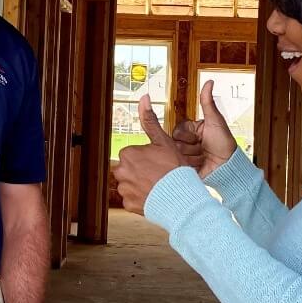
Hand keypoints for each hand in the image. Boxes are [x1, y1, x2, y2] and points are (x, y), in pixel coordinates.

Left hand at [113, 93, 187, 213]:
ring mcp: (124, 189)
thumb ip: (150, 120)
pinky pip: (132, 199)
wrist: (181, 197)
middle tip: (158, 174)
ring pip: (130, 184)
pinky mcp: (128, 204)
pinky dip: (141, 198)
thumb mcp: (163, 141)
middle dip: (141, 171)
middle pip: (129, 168)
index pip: (133, 154)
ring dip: (140, 184)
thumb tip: (144, 97)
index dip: (147, 158)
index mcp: (127, 154)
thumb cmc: (174, 168)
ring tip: (157, 186)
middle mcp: (120, 171)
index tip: (158, 162)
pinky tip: (154, 196)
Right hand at [175, 79, 238, 179]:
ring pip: (177, 154)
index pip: (178, 130)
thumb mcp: (215, 120)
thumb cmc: (225, 143)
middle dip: (191, 146)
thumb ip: (208, 102)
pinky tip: (201, 164)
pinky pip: (179, 166)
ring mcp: (185, 156)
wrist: (229, 166)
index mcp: (192, 131)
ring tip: (204, 157)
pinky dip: (191, 165)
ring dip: (192, 156)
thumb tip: (209, 82)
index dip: (188, 135)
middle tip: (203, 147)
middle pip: (176, 143)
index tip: (199, 136)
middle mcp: (187, 143)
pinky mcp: (185, 168)